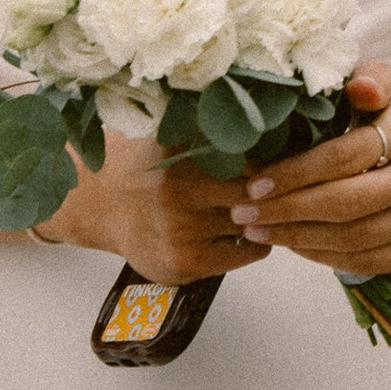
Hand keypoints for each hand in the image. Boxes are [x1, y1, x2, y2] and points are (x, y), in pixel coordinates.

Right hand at [40, 126, 265, 282]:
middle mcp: (180, 187)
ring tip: (262, 207)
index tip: (287, 159)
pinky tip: (245, 231)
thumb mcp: (177, 136)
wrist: (103, 205)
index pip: (256, 154)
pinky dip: (255, 241)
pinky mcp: (184, 262)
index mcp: (184, 148)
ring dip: (264, 215)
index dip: (276, 157)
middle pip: (257, 190)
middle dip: (273, 189)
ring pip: (253, 220)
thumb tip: (280, 127)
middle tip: (283, 186)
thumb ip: (218, 134)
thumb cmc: (152, 165)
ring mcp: (181, 228)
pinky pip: (245, 252)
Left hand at [228, 64, 390, 277]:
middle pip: (346, 204)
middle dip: (287, 211)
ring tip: (259, 231)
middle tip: (243, 214)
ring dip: (298, 239)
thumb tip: (356, 87)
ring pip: (354, 239)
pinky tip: (295, 245)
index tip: (252, 183)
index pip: (344, 158)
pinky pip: (369, 262)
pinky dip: (326, 258)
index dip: (294, 173)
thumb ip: (368, 78)